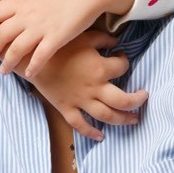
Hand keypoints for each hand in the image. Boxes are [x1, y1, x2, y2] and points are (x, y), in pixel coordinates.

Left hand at [0, 0, 135, 76]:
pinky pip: (40, 57)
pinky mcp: (57, 37)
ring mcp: (41, 27)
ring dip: (8, 63)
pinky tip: (30, 74)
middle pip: (0, 36)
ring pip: (16, 50)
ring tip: (5, 71)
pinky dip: (32, 67)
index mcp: (21, 1)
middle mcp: (27, 15)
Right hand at [31, 31, 147, 139]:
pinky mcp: (66, 108)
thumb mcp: (83, 36)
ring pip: (107, 116)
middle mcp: (94, 87)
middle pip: (123, 101)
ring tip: (133, 120)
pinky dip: (91, 133)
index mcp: (99, 68)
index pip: (122, 67)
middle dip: (136, 101)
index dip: (125, 61)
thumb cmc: (58, 45)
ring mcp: (80, 100)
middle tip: (143, 98)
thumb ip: (103, 39)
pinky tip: (100, 136)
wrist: (31, 58)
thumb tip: (116, 42)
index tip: (121, 57)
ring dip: (122, 120)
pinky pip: (80, 125)